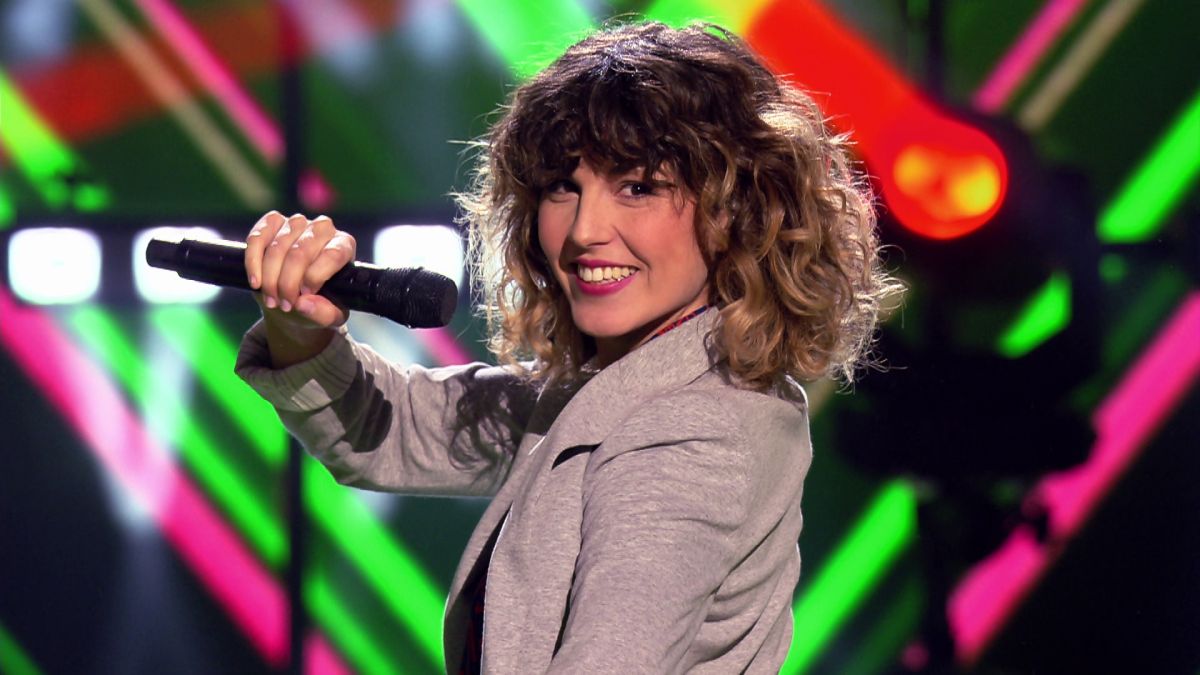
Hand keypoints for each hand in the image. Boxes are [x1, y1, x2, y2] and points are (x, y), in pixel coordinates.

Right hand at [244, 211, 356, 365]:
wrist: (294, 296)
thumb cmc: (318, 303)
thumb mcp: (330, 315)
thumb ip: (323, 312)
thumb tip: (303, 303)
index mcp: (344, 246)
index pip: (332, 254)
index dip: (315, 277)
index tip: (303, 297)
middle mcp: (323, 229)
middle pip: (301, 253)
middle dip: (287, 283)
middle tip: (283, 305)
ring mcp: (297, 222)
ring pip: (278, 247)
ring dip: (270, 278)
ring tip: (271, 300)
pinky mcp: (273, 221)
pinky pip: (258, 237)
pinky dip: (253, 261)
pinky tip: (255, 282)